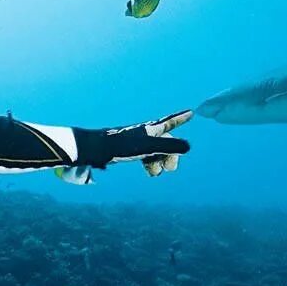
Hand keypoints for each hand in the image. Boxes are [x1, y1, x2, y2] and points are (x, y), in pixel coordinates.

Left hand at [75, 109, 192, 176]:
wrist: (96, 150)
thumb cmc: (121, 146)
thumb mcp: (147, 147)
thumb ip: (168, 147)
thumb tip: (188, 147)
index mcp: (149, 130)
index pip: (168, 123)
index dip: (180, 119)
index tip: (190, 112)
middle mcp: (144, 133)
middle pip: (165, 142)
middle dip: (170, 155)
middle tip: (170, 168)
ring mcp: (136, 142)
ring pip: (156, 152)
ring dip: (159, 163)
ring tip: (154, 173)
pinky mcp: (128, 150)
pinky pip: (146, 157)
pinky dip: (150, 164)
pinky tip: (149, 172)